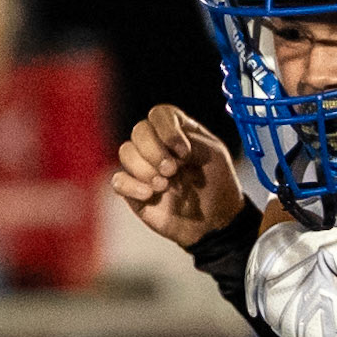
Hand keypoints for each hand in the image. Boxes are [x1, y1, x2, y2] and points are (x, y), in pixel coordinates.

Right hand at [111, 104, 243, 246]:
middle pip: (139, 131)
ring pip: (126, 152)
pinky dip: (131, 186)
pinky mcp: (134, 189)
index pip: (159, 114)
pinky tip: (150, 194)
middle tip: (172, 170)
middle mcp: (157, 145)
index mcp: (177, 131)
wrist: (216, 221)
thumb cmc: (218, 184)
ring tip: (164, 186)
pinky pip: (118, 180)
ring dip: (144, 169)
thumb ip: (194, 141)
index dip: (167, 130)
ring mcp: (144, 166)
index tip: (184, 152)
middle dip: (154, 151)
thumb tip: (168, 144)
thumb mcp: (215, 157)